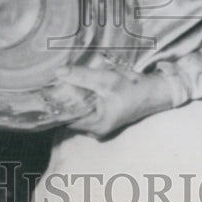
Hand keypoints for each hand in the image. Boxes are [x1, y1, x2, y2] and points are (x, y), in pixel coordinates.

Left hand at [59, 54, 173, 138]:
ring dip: (73, 99)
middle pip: (70, 116)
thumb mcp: (107, 79)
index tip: (46, 89)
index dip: (56, 104)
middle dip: (63, 100)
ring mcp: (100, 125)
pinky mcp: (104, 118)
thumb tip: (59, 72)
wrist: (155, 92)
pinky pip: (86, 110)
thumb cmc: (133, 87)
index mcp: (96, 124)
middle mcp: (96, 130)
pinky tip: (79, 87)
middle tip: (54, 83)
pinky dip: (82, 100)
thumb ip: (82, 76)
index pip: (65, 118)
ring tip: (64, 83)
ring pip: (78, 112)